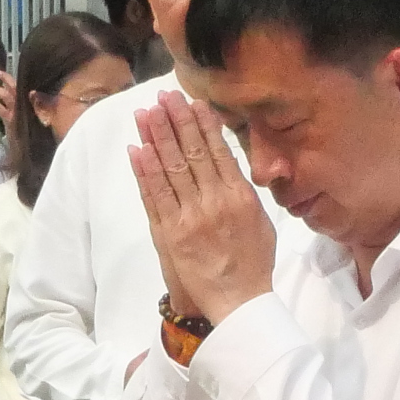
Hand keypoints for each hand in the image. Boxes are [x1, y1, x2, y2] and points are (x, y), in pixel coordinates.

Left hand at [128, 94, 276, 327]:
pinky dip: (145, 172)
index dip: (201, 124)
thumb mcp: (261, 222)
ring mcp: (190, 216)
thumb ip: (244, 193)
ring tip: (145, 114)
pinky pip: (155, 196)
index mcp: (240, 195)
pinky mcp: (171, 233)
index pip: (217, 150)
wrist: (239, 302)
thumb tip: (230, 166)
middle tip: (163, 97)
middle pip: (190, 153)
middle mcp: (214, 201)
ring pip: (169, 169)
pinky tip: (138, 149)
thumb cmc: (254, 263)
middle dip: (175, 121)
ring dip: (156, 138)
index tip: (191, 101)